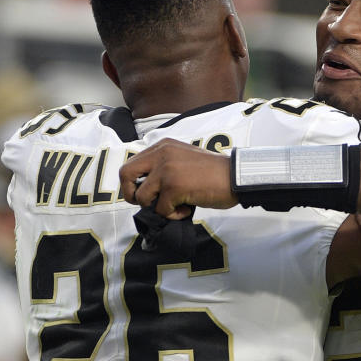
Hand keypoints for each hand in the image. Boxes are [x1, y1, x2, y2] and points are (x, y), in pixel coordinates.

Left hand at [119, 138, 235, 218]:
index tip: (145, 194)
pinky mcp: (174, 186)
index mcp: (163, 146)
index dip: (133, 183)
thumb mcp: (183, 159)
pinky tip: (188, 207)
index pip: (132, 163)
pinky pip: (161, 209)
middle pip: (125, 174)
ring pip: (142, 197)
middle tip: (148, 203)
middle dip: (131, 195)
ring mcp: (166, 169)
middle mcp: (161, 154)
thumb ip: (163, 166)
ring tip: (177, 205)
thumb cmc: (213, 173)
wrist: (235, 177)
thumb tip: (144, 188)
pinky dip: (174, 214)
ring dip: (158, 207)